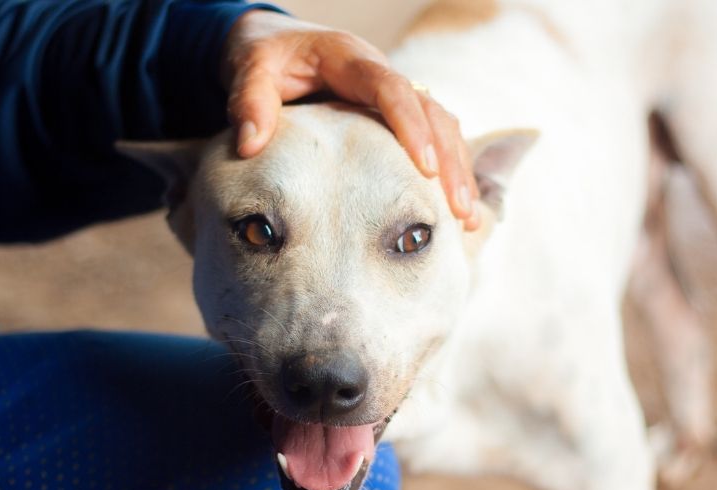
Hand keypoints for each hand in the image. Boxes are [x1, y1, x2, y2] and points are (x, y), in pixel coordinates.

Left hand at [222, 10, 479, 229]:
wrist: (275, 44)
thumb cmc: (265, 57)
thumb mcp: (249, 68)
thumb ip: (248, 101)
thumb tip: (250, 144)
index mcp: (351, 59)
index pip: (392, 90)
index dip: (412, 127)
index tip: (425, 168)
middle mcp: (382, 74)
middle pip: (432, 112)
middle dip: (451, 161)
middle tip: (460, 209)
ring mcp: (395, 95)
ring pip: (443, 126)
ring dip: (458, 170)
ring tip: (467, 218)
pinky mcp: (397, 116)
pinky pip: (435, 137)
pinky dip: (449, 170)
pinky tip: (455, 209)